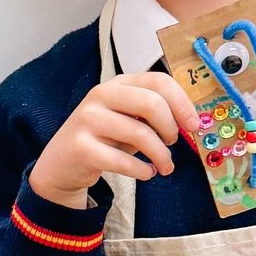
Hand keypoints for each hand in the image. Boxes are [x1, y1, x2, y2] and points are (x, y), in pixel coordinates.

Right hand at [31, 73, 197, 209]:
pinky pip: (123, 160)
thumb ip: (152, 115)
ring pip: (140, 134)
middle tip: (173, 144)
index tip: (194, 125)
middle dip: (171, 127)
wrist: (61, 163)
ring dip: (160, 155)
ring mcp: (88, 120)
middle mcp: (101, 96)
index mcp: (118, 84)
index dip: (182, 103)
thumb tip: (189, 122)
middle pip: (151, 103)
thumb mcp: (127, 119)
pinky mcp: (81, 147)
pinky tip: (146, 173)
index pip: (158, 81)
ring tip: (164, 166)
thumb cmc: (102, 140)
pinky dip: (142, 170)